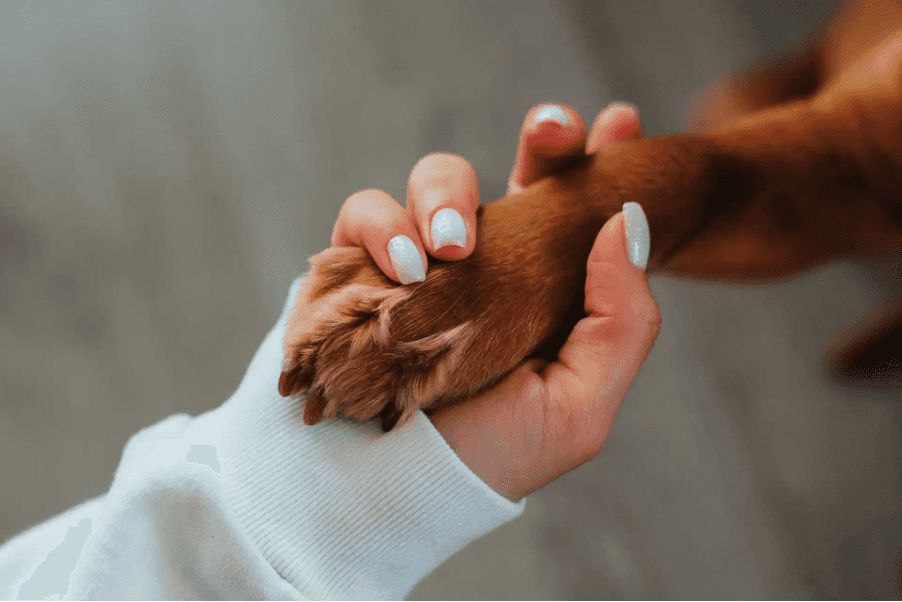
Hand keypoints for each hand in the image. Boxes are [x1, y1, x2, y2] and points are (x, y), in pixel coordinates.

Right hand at [329, 102, 660, 501]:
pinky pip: (364, 213)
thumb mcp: (578, 406)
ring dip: (445, 194)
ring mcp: (418, 262)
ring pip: (435, 179)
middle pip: (514, 172)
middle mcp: (482, 266)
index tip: (621, 122)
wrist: (384, 495)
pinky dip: (381, 227)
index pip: (573, 211)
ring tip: (448, 248)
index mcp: (539, 290)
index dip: (597, 160)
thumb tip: (629, 221)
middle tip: (554, 130)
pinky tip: (402, 266)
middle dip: (542, 139)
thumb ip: (620, 321)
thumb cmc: (485, 457)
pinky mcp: (356, 267)